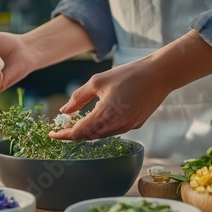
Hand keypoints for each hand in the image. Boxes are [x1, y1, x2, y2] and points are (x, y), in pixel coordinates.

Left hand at [49, 55, 172, 139]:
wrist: (159, 75)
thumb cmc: (128, 74)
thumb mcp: (97, 81)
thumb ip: (78, 98)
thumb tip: (63, 111)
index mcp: (105, 115)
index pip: (78, 132)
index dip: (63, 135)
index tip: (52, 134)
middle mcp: (116, 126)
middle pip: (88, 137)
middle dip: (73, 134)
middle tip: (62, 127)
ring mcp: (127, 127)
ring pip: (101, 136)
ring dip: (87, 132)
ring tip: (76, 124)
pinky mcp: (135, 125)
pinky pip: (113, 131)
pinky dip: (101, 129)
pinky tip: (96, 120)